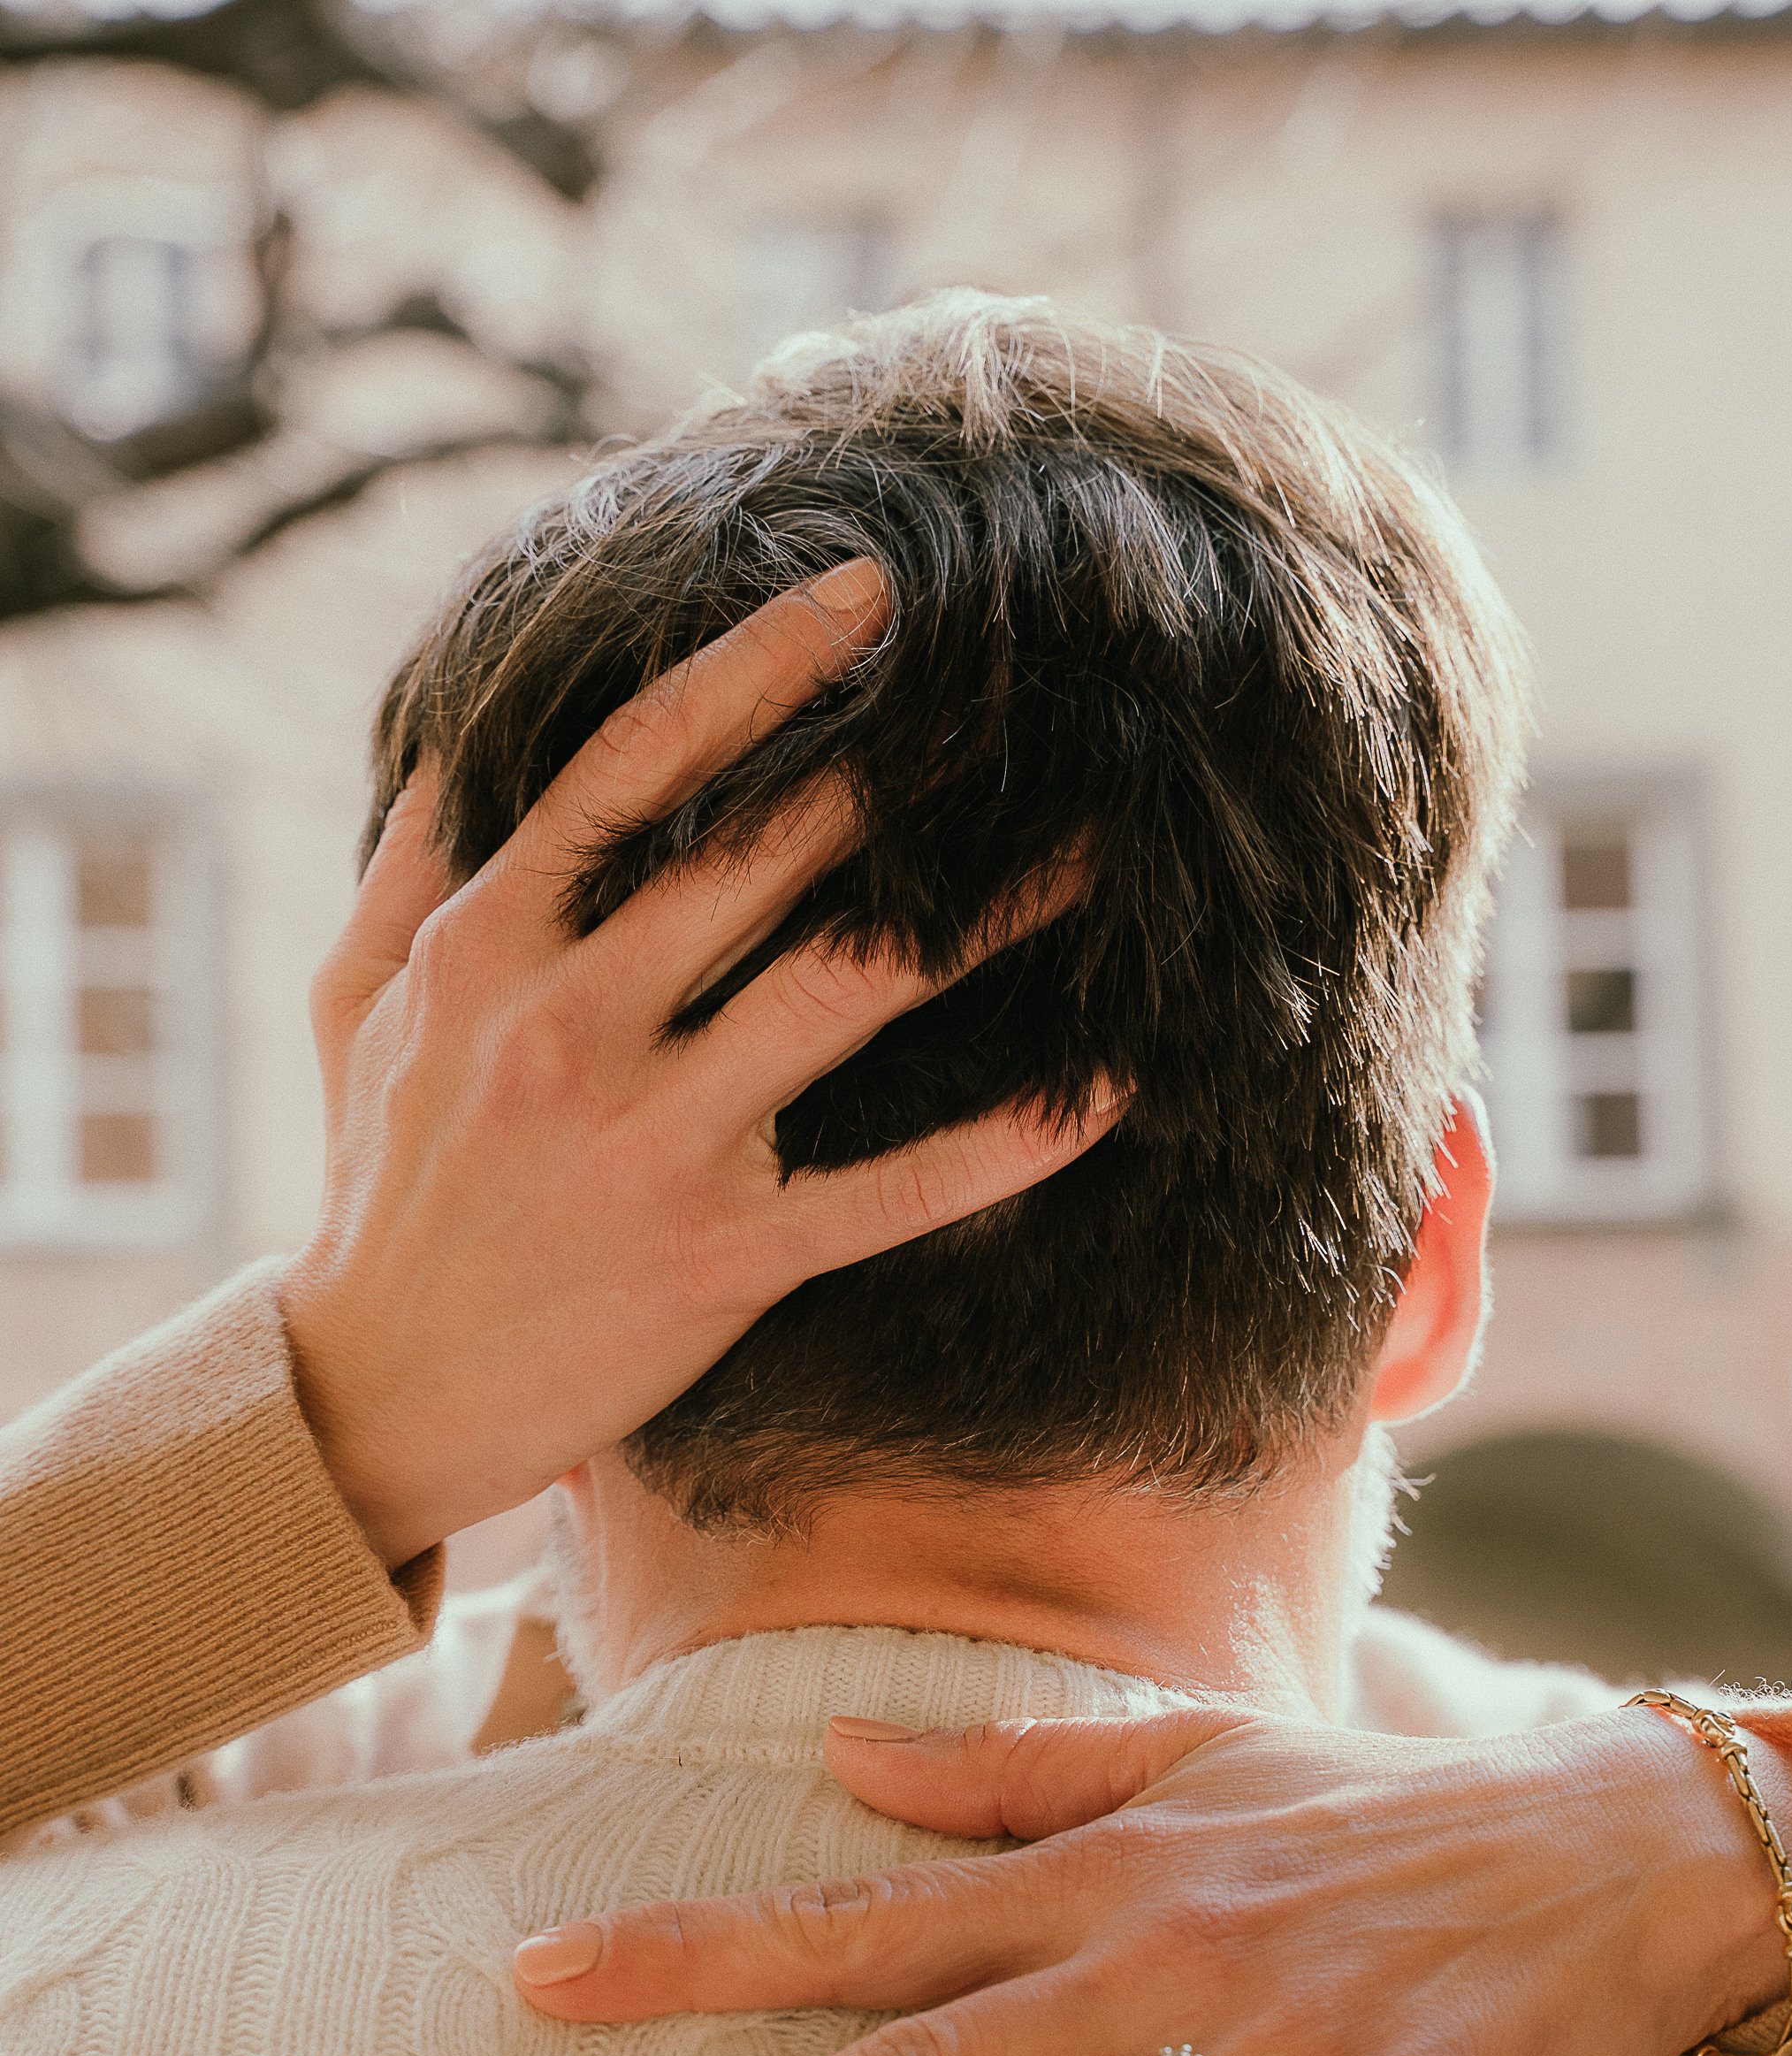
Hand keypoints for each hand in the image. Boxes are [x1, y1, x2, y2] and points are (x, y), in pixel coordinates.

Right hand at [279, 564, 1111, 1569]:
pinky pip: (892, 1190)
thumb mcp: (354, 1004)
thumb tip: (459, 730)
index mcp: (491, 943)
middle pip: (769, 857)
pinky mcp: (723, 1256)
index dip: (760, 668)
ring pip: (849, 993)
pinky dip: (1007, 1142)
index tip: (867, 597)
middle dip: (905, 771)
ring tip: (1094, 850)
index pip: (636, 765)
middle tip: (1027, 693)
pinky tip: (1109, 1090)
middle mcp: (574, 1023)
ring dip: (985, 916)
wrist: (382, 1393)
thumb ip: (410, 863)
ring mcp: (654, 1140)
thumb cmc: (381, 1186)